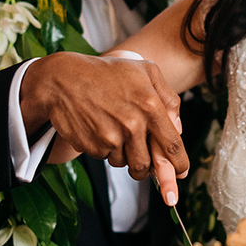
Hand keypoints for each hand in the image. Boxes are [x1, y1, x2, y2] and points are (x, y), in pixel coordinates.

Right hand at [20, 52, 188, 204]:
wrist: (63, 79)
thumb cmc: (107, 73)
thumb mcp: (145, 71)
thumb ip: (168, 98)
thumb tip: (179, 129)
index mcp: (150, 105)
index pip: (172, 145)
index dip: (179, 164)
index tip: (182, 173)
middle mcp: (132, 124)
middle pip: (147, 164)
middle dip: (147, 168)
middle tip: (143, 161)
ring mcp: (110, 137)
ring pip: (125, 163)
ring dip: (125, 156)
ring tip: (116, 131)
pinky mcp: (92, 146)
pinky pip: (106, 158)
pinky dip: (106, 150)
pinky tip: (100, 128)